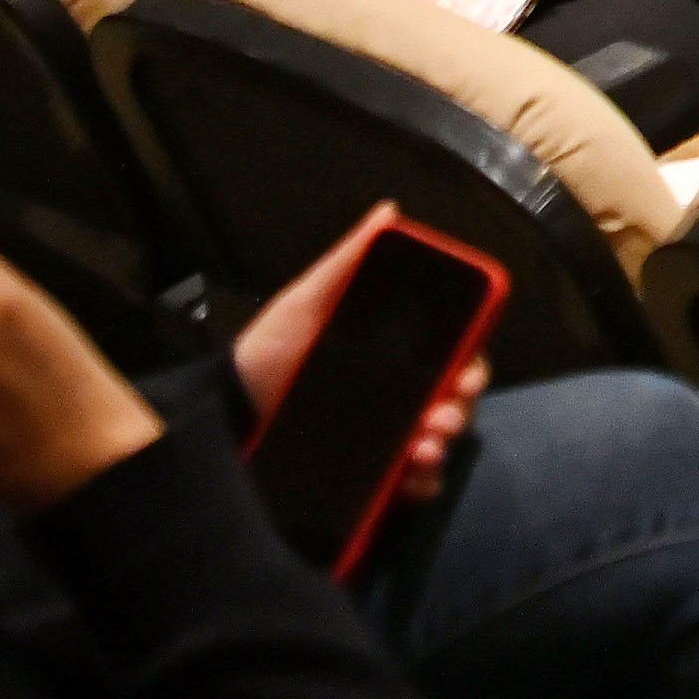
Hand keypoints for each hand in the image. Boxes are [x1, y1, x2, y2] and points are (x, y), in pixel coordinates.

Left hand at [228, 202, 487, 506]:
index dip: (472, 363)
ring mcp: (389, 439)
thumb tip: (389, 213)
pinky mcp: (370, 478)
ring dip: (442, 447)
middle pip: (456, 402)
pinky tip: (409, 479)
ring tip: (421, 449)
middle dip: (460, 409)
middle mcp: (403, 397)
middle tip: (440, 416)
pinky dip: (420, 484)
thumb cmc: (270, 351)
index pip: (456, 355)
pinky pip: (411, 486)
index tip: (466, 371)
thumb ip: (347, 261)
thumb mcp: (305, 302)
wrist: (225, 412)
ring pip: (439, 444)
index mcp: (399, 355)